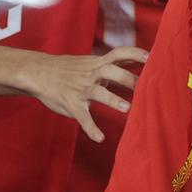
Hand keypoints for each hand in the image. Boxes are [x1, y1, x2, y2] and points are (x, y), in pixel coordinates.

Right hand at [20, 47, 147, 141]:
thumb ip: (112, 62)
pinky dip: (90, 128)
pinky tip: (99, 138)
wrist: (38, 72)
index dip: (135, 53)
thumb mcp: (91, 61)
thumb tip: (136, 58)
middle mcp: (91, 74)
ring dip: (112, 99)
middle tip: (144, 87)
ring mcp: (81, 89)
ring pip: (97, 93)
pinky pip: (82, 116)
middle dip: (128, 78)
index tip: (152, 56)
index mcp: (98, 63)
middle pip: (111, 71)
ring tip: (127, 108)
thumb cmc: (69, 68)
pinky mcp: (71, 104)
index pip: (119, 53)